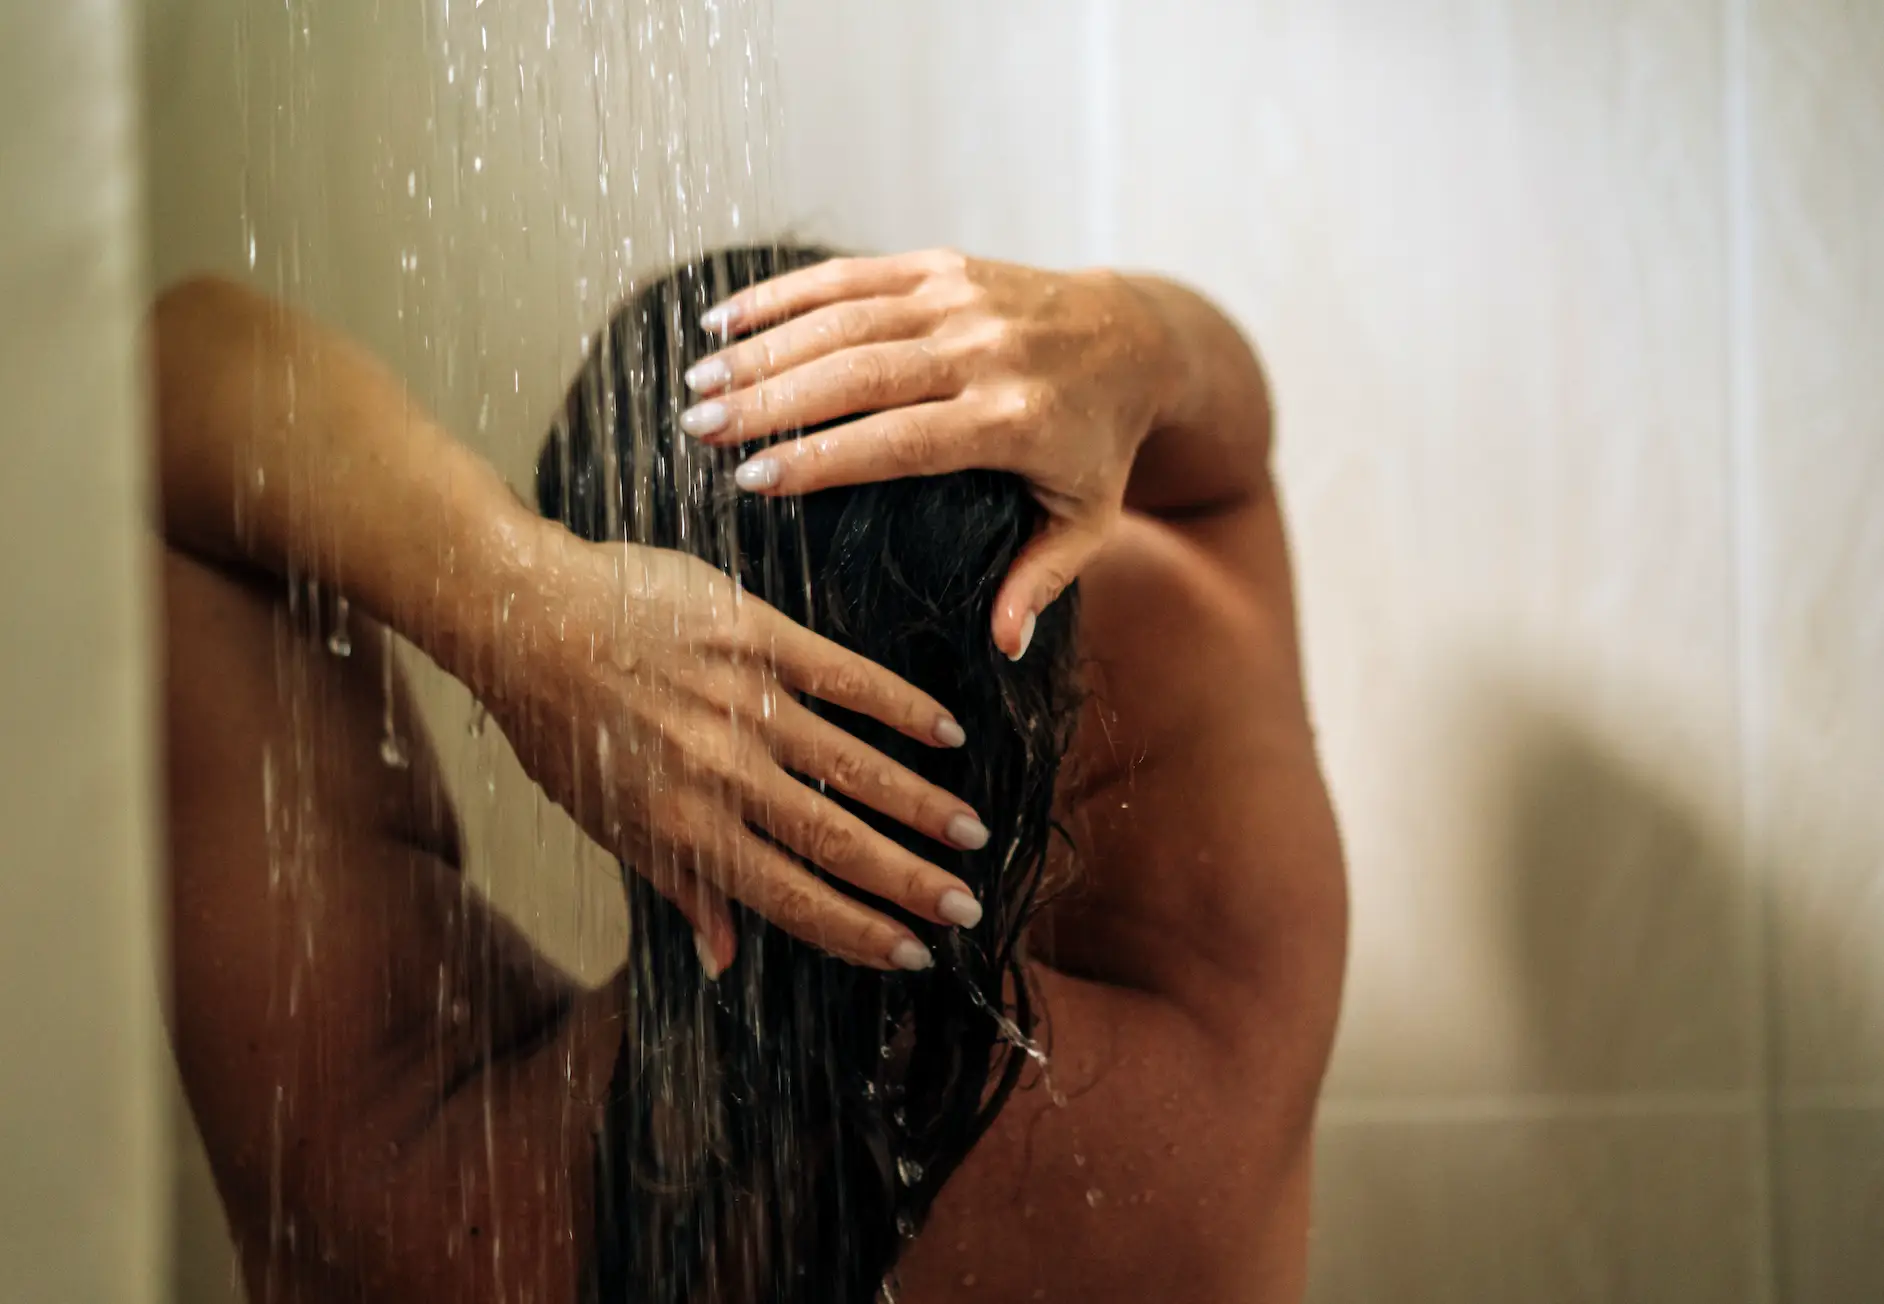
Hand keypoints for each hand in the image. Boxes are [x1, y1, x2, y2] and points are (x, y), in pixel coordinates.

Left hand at [483, 529, 991, 974]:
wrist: (526, 615)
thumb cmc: (561, 725)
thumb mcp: (607, 820)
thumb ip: (677, 886)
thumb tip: (725, 959)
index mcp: (685, 829)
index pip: (791, 897)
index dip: (858, 931)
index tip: (912, 954)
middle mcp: (721, 776)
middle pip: (836, 840)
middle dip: (910, 881)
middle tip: (967, 908)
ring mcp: (744, 703)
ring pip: (854, 766)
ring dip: (921, 804)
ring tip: (972, 833)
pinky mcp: (757, 635)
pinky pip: (845, 678)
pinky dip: (901, 707)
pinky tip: (947, 731)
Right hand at [673, 249, 1174, 657]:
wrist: (1136, 336)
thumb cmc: (1099, 445)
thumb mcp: (1086, 520)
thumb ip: (1041, 580)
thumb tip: (1004, 647)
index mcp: (1015, 421)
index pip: (903, 440)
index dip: (823, 458)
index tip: (751, 481)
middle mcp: (985, 350)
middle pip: (860, 372)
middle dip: (770, 398)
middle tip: (698, 427)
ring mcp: (961, 298)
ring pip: (846, 317)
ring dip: (764, 347)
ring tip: (697, 382)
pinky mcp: (943, 265)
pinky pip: (853, 274)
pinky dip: (784, 294)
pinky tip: (724, 320)